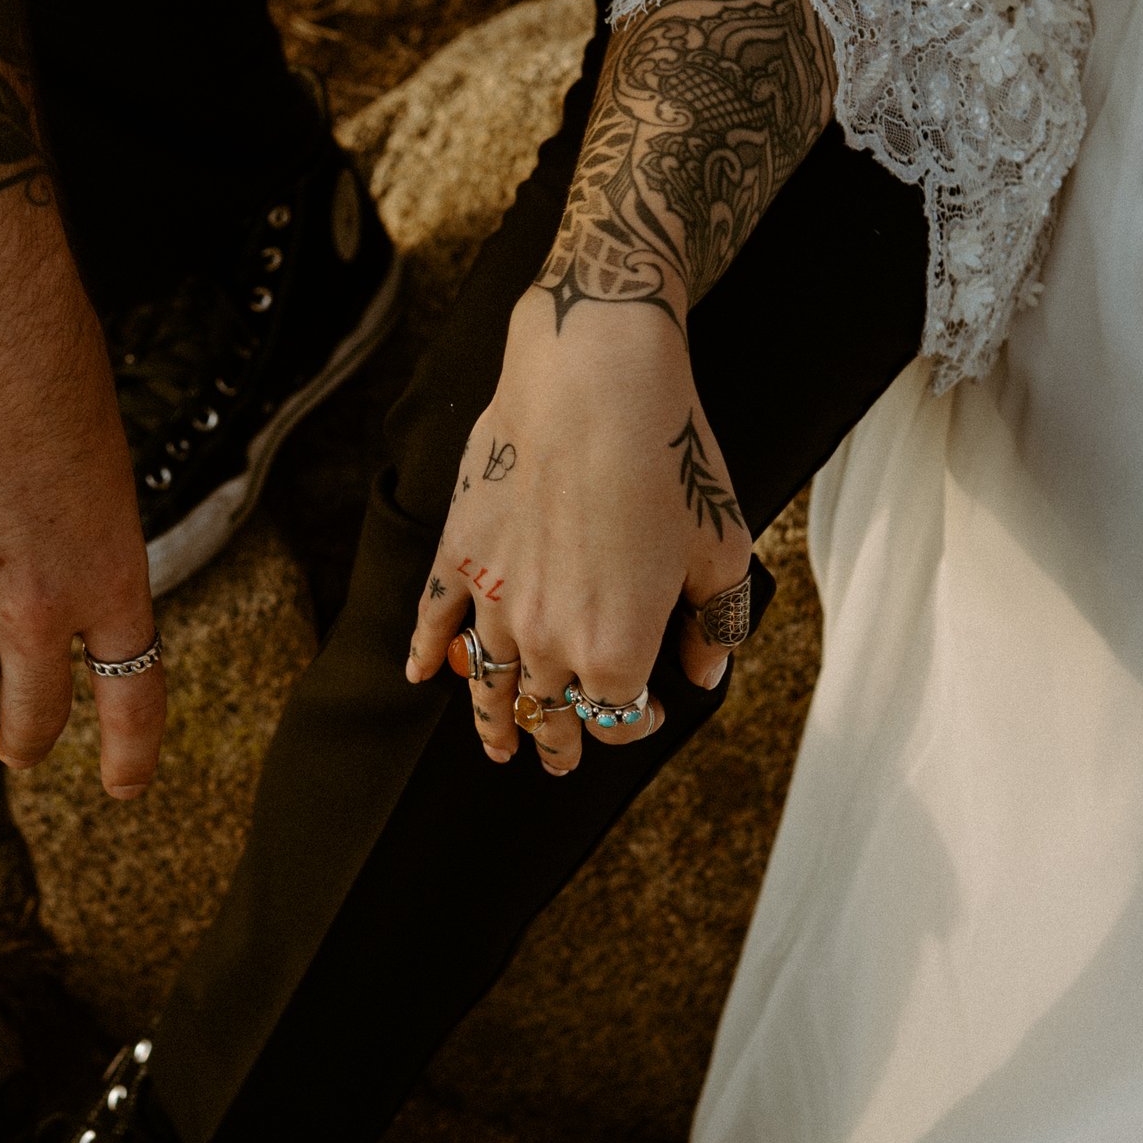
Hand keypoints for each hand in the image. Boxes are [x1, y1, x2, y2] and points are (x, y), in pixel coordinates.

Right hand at [0, 231, 164, 797]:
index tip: (123, 786)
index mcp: (114, 575)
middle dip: (27, 739)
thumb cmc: (55, 369)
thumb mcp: (106, 468)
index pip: (134, 695)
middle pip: (33, 719)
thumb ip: (87, 542)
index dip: (130, 755)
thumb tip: (62, 584)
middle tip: (20, 744)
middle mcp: (40, 608)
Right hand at [403, 293, 749, 772]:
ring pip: (487, 683)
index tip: (652, 712)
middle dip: (561, 741)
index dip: (638, 726)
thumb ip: (715, 624)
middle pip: (550, 713)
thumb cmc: (670, 461)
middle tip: (562, 758)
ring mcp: (495, 600)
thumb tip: (703, 673)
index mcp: (618, 649)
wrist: (595, 384)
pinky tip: (419, 673)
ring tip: (500, 746)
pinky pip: (434, 621)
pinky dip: (424, 653)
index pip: (620, 720)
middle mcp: (549, 639)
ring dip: (493, 722)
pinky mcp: (461, 555)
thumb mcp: (724, 550)